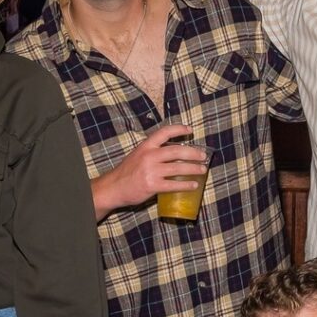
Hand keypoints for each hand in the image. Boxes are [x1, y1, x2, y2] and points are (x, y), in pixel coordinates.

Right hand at [92, 123, 206, 215]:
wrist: (112, 187)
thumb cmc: (126, 172)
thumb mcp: (138, 155)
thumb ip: (153, 153)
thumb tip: (174, 155)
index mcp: (145, 146)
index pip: (164, 132)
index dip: (179, 129)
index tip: (190, 130)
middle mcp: (149, 156)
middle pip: (176, 151)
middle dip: (193, 153)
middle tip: (203, 156)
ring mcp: (151, 171)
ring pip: (178, 168)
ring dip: (193, 169)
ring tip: (202, 170)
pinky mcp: (152, 185)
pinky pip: (173, 185)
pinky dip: (186, 185)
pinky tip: (193, 185)